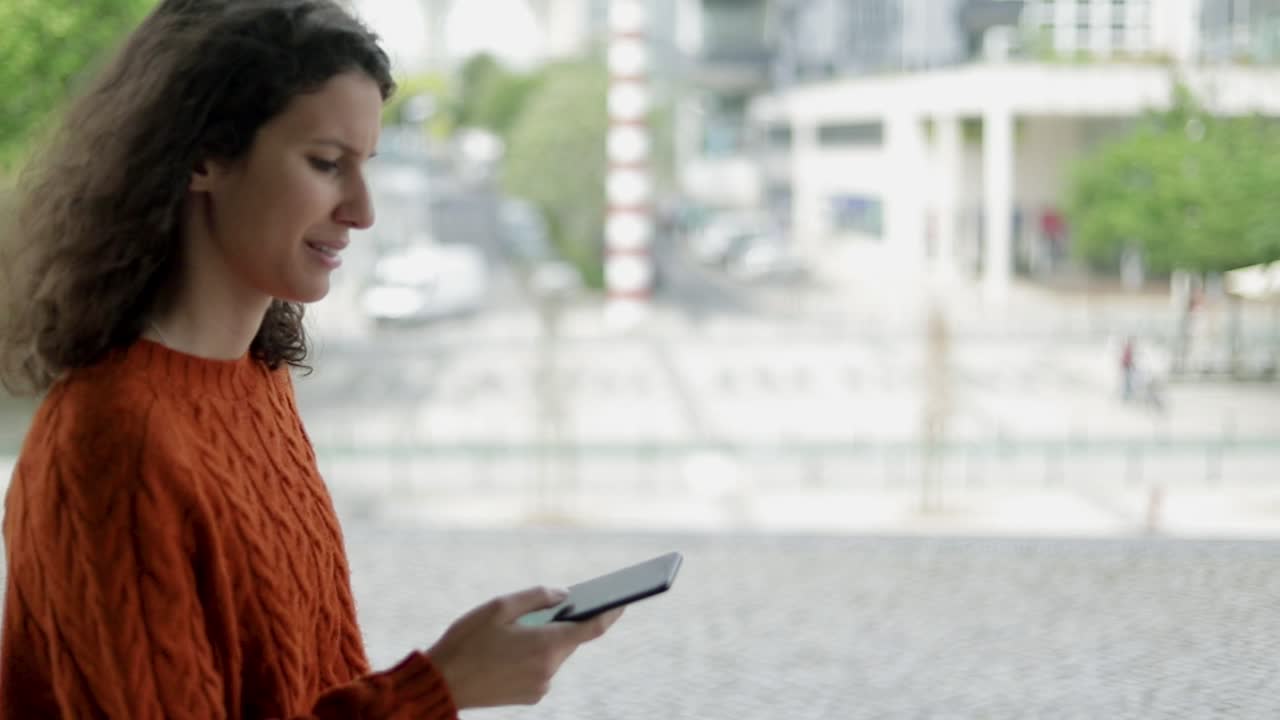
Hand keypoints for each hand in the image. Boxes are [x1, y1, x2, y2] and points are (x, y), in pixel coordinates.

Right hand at [426, 586, 623, 708]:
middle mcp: (549, 670)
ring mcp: (540, 686)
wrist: (442, 682)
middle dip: (565, 622)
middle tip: (559, 603)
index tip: (623, 600)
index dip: (610, 612)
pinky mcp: (530, 697)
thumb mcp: (499, 606)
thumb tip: (565, 595)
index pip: (592, 629)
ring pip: (555, 655)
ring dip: (545, 639)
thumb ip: (537, 596)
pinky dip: (534, 656)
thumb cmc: (467, 640)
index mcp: (545, 645)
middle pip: (570, 640)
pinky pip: (542, 669)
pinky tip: (511, 649)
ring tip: (520, 628)